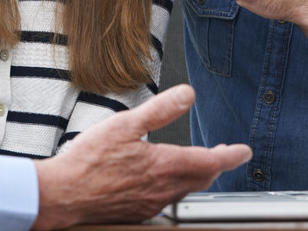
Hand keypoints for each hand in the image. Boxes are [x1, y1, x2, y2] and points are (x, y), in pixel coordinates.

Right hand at [32, 85, 250, 228]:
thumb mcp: (125, 124)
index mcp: (164, 165)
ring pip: (185, 190)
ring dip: (196, 176)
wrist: (64, 194)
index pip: (211, 161)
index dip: (231, 155)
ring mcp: (152, 204)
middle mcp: (163, 189)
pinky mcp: (139, 212)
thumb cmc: (88, 160)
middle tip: (224, 154)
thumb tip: (186, 94)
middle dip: (217, 165)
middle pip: (202, 178)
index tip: (243, 151)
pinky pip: (166, 200)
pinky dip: (174, 187)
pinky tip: (162, 180)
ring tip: (196, 164)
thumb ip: (160, 109)